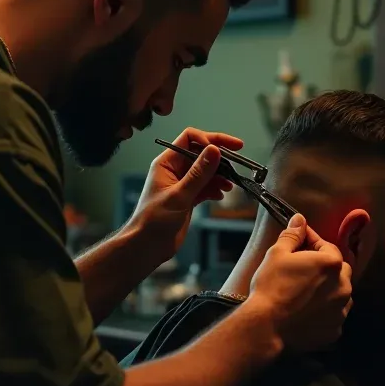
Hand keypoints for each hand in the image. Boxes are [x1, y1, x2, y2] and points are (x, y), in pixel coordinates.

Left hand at [127, 128, 241, 265]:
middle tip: (237, 164)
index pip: (190, 139)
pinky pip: (205, 186)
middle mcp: (174, 170)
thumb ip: (198, 173)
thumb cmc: (154, 220)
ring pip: (206, 171)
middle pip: (201, 154)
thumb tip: (215, 150)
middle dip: (219, 158)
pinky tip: (220, 195)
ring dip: (219, 175)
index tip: (228, 148)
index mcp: (166, 163)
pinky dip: (215, 188)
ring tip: (230, 184)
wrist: (147, 246)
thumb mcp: (179, 195)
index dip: (210, 139)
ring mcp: (182, 184)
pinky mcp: (188, 197)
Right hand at [248, 214, 352, 350]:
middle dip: (324, 267)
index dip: (312, 243)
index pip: (327, 246)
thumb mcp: (277, 254)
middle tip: (303, 269)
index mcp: (332, 263)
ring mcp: (341, 311)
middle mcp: (344, 287)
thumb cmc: (272, 287)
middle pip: (339, 270)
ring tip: (306, 293)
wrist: (266, 327)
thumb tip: (299, 220)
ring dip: (328, 290)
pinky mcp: (335, 331)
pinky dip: (324, 313)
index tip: (299, 243)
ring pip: (340, 294)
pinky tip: (307, 312)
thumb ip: (293, 235)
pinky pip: (333, 316)